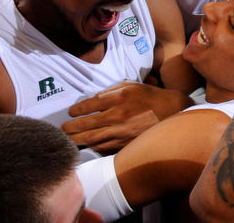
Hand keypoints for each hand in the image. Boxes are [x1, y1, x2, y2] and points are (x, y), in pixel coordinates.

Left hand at [62, 81, 190, 152]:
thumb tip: (93, 99)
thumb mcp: (131, 85)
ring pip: (91, 140)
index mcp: (118, 98)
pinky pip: (103, 148)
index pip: (88, 105)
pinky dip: (92, 147)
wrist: (171, 112)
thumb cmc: (149, 96)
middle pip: (85, 126)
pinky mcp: (125, 144)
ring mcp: (121, 132)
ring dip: (76, 141)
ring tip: (67, 140)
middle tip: (62, 129)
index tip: (71, 113)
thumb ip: (110, 91)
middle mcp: (117, 115)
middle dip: (69, 129)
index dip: (76, 111)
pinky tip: (87, 146)